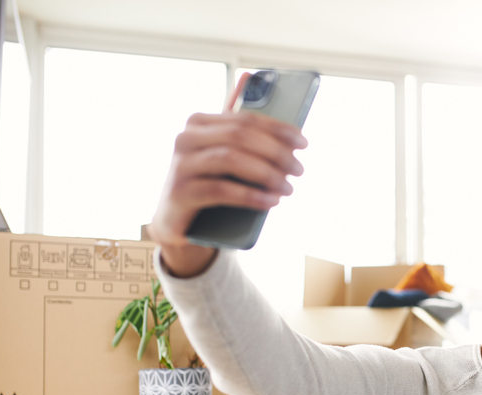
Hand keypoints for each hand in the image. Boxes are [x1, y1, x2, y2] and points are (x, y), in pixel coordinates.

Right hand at [149, 71, 307, 275]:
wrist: (178, 224)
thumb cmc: (208, 186)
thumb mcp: (225, 158)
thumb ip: (239, 130)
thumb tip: (253, 83)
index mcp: (199, 123)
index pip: (245, 119)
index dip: (278, 129)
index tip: (303, 142)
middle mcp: (186, 138)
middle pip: (240, 136)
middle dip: (276, 152)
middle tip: (299, 169)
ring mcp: (180, 165)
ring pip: (231, 159)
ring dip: (266, 174)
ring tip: (287, 188)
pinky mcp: (180, 193)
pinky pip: (221, 190)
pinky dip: (251, 195)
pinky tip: (271, 201)